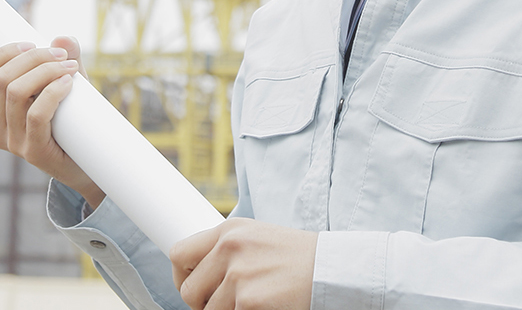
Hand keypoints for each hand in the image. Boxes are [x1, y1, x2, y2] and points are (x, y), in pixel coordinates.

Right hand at [0, 36, 104, 208]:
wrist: (93, 167)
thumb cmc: (78, 125)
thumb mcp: (69, 89)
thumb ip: (65, 64)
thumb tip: (63, 37)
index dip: (6, 54)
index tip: (33, 44)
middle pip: (1, 79)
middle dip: (33, 59)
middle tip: (62, 55)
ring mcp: (14, 141)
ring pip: (16, 94)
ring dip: (46, 71)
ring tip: (71, 67)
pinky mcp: (34, 151)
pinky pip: (35, 116)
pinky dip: (51, 93)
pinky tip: (67, 83)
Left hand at [170, 218, 317, 309]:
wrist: (332, 269)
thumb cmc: (299, 257)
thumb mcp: (259, 238)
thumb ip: (228, 250)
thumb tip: (196, 273)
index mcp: (230, 230)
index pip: (179, 253)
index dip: (183, 276)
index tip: (195, 286)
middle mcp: (230, 248)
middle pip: (189, 290)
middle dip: (203, 303)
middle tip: (228, 302)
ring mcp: (239, 276)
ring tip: (255, 301)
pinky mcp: (249, 302)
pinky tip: (265, 306)